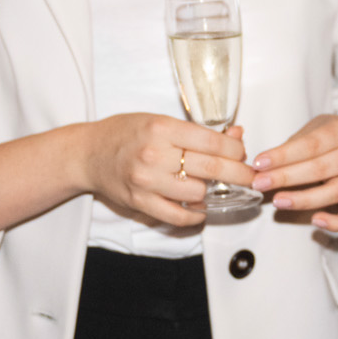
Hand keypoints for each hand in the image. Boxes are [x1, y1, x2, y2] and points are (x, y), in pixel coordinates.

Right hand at [75, 116, 254, 227]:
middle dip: (238, 174)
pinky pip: (178, 217)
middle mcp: (154, 154)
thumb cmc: (125, 133)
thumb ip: (197, 132)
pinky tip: (200, 208)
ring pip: (197, 194)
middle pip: (211, 169)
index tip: (241, 153)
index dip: (235, 150)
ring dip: (210, 192)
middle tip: (249, 177)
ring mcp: (146, 181)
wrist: (88, 153)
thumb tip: (236, 137)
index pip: (211, 142)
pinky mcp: (140, 203)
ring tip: (212, 186)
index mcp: (162, 128)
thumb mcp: (160, 121)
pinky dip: (195, 216)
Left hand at [251, 114, 337, 232]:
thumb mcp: (319, 127)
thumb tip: (265, 164)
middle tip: (259, 183)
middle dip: (286, 177)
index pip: (311, 145)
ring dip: (303, 199)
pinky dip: (336, 222)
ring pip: (334, 192)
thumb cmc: (336, 136)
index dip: (283, 155)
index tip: (259, 163)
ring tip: (278, 201)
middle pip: (319, 168)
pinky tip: (316, 221)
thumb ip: (297, 143)